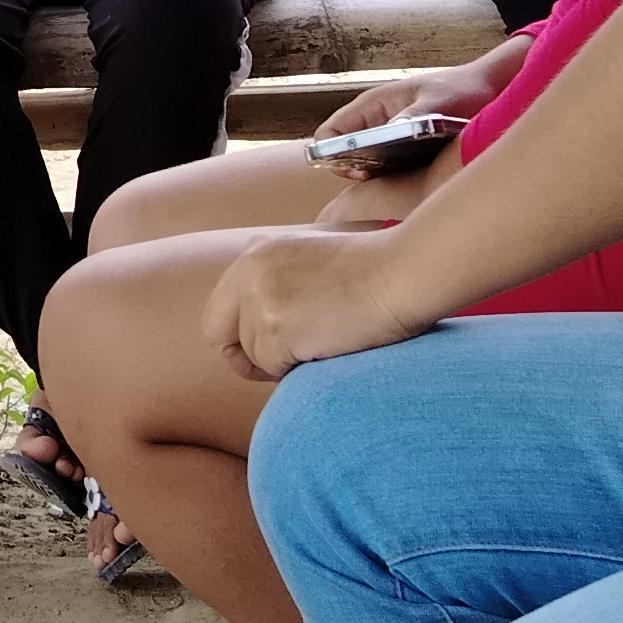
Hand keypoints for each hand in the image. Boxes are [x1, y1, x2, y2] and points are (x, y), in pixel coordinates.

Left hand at [203, 224, 441, 383]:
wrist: (403, 272)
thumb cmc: (375, 271)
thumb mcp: (312, 260)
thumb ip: (279, 283)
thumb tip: (263, 328)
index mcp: (255, 253)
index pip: (218, 310)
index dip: (238, 338)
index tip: (266, 352)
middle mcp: (248, 271)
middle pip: (219, 334)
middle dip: (244, 358)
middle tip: (280, 366)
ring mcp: (259, 298)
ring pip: (254, 356)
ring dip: (285, 362)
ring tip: (327, 341)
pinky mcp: (275, 327)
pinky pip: (274, 369)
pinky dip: (300, 369)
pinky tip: (331, 346)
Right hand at [307, 56, 506, 168]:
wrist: (492, 89)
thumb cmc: (464, 89)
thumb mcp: (438, 102)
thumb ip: (413, 117)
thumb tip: (384, 137)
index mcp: (373, 105)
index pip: (331, 133)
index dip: (333, 155)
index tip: (358, 171)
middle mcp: (376, 124)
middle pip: (344, 156)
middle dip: (353, 173)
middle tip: (378, 183)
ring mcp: (390, 141)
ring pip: (365, 167)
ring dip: (374, 180)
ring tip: (397, 186)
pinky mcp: (406, 155)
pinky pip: (387, 173)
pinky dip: (392, 184)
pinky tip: (413, 187)